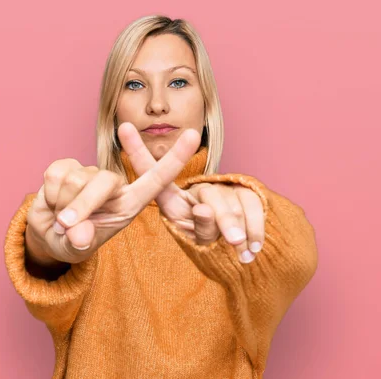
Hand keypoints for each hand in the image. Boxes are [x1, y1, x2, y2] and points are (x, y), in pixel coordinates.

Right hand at [25, 122, 200, 263]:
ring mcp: (91, 173)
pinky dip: (48, 195)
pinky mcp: (66, 166)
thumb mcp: (79, 248)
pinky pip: (55, 174)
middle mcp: (115, 186)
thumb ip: (81, 242)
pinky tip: (53, 203)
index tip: (194, 134)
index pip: (158, 179)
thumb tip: (78, 233)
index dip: (176, 158)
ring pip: (76, 178)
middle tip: (66, 226)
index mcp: (131, 203)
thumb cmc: (75, 242)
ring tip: (64, 218)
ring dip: (63, 204)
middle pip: (105, 181)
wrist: (48, 235)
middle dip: (84, 204)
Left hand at [122, 122, 264, 263]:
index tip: (124, 127)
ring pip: (233, 203)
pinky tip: (255, 247)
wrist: (237, 237)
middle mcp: (198, 187)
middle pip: (209, 195)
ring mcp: (224, 187)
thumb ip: (198, 226)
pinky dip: (256, 228)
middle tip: (232, 240)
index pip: (153, 174)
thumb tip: (202, 208)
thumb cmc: (205, 237)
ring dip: (242, 227)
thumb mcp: (196, 236)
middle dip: (222, 219)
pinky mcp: (247, 190)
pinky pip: (254, 206)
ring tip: (245, 251)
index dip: (138, 152)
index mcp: (174, 198)